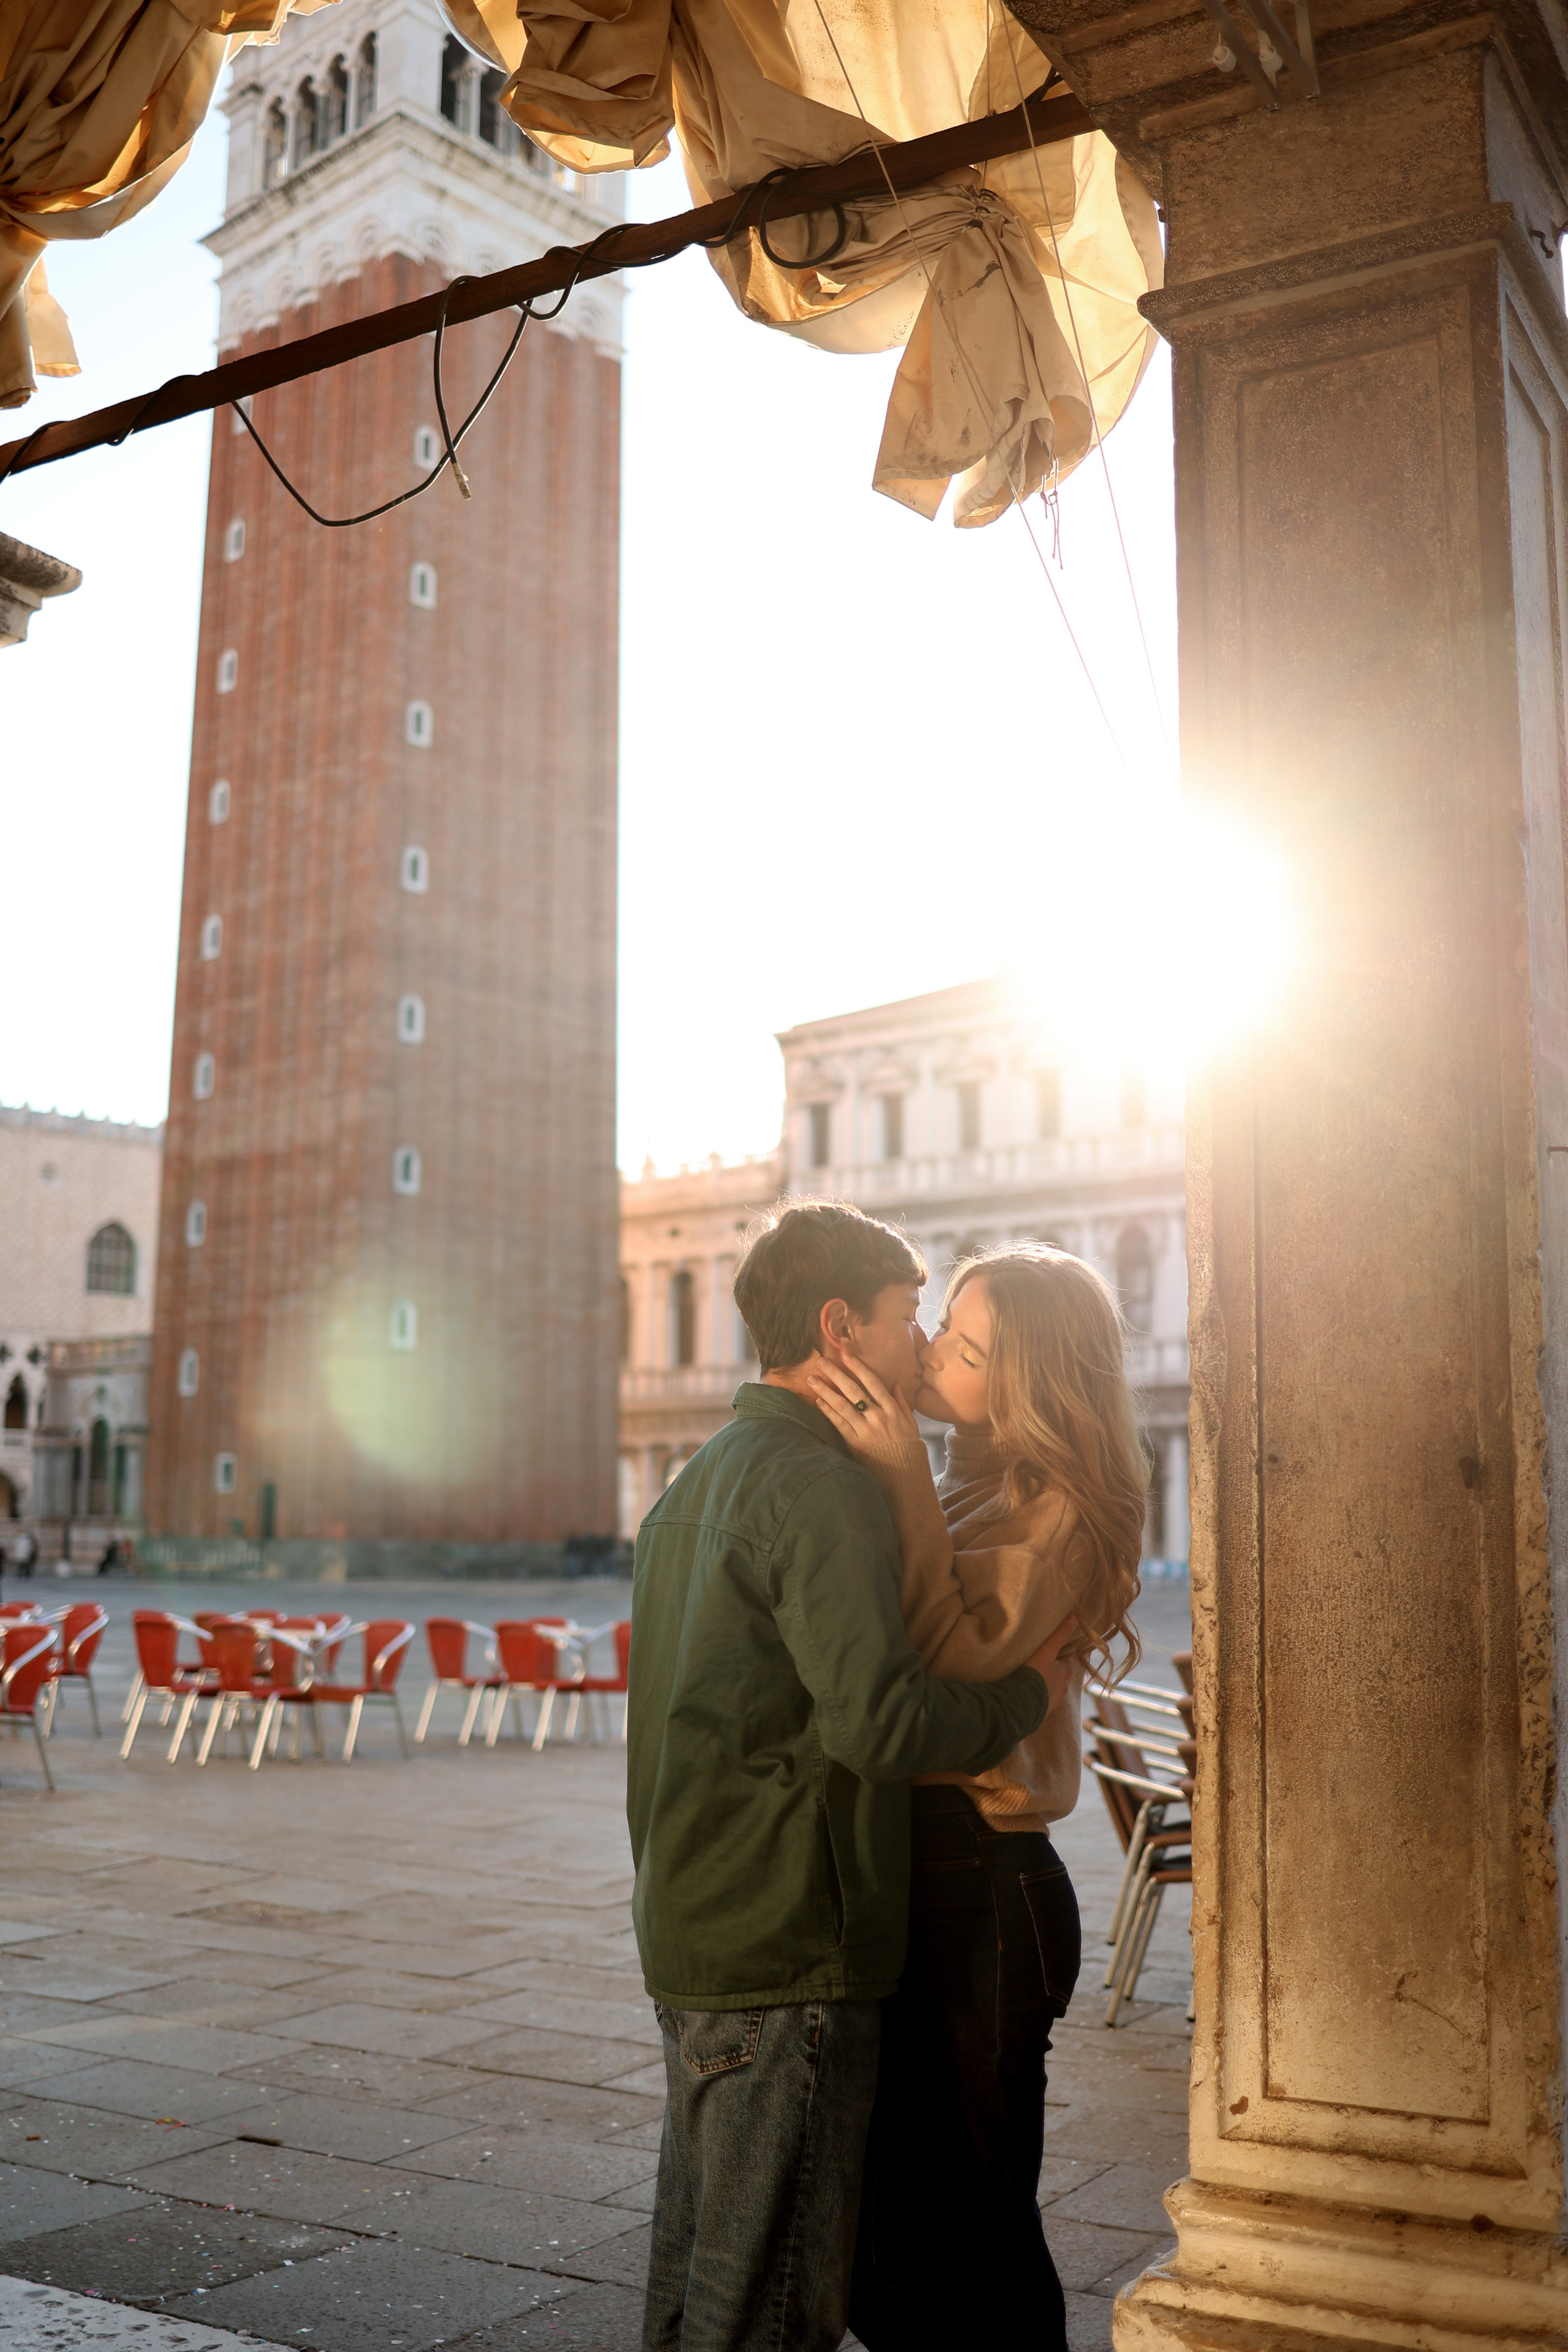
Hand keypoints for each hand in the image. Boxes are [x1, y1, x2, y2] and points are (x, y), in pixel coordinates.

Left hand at [806, 1351, 927, 1468]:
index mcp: (891, 1409)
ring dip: (825, 1390)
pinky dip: (828, 1411)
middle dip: (836, 1374)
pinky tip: (818, 1401)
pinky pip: (839, 1424)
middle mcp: (877, 1417)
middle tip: (821, 1361)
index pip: (873, 1383)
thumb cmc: (907, 1448)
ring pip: (842, 1405)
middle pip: (854, 1391)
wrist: (903, 1474)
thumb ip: (901, 1403)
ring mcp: (864, 1429)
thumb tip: (894, 1384)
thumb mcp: (910, 1423)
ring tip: (811, 1379)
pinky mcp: (854, 1442)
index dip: (858, 1368)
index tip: (846, 1355)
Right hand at [1026, 1613, 1078, 1714]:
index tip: (1058, 1645)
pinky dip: (1038, 1693)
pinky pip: (1042, 1699)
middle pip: (1062, 1673)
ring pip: (1052, 1687)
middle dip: (1055, 1666)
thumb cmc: (1035, 1674)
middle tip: (1044, 1657)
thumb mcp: (1047, 1650)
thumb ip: (1060, 1634)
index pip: (1071, 1658)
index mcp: (1066, 1672)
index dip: (1066, 1650)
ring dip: (1046, 1681)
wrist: (1021, 1704)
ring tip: (1034, 1673)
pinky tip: (1028, 1690)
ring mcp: (1052, 1701)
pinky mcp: (1041, 1711)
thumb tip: (1075, 1616)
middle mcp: (1063, 1688)